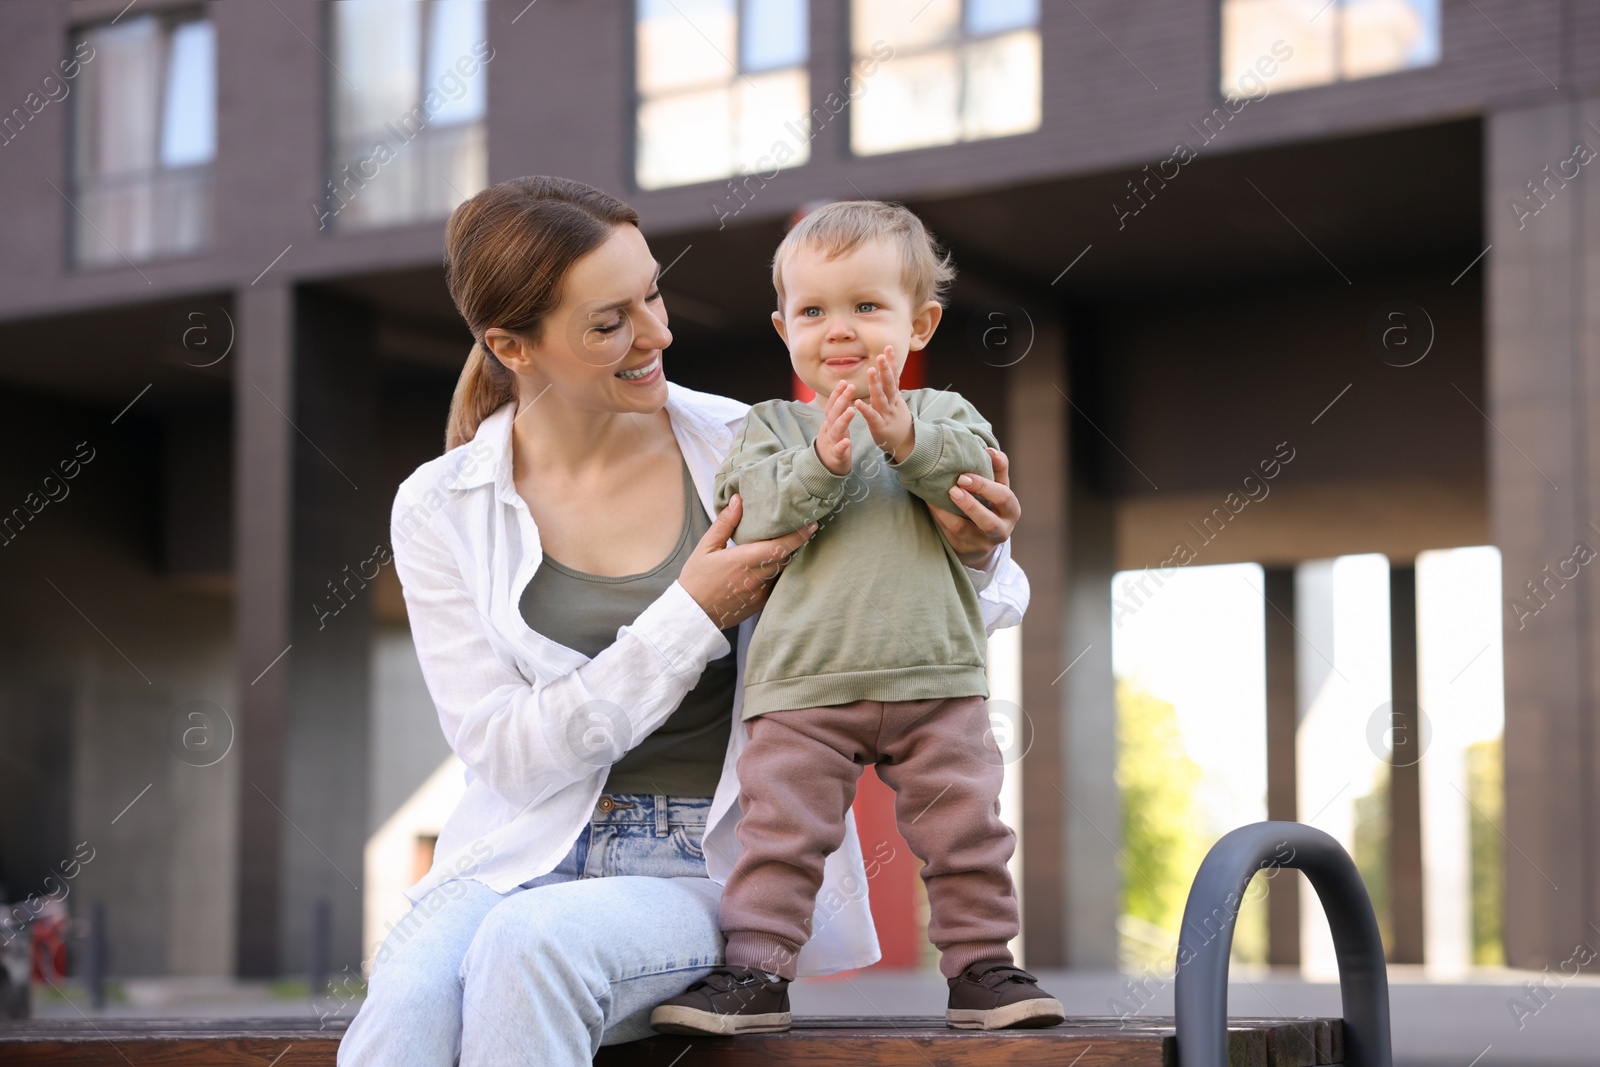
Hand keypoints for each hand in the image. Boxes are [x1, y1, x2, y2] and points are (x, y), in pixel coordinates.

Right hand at [679, 493, 818, 627]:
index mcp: (742, 561)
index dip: (797, 536)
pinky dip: (781, 573)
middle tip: (805, 526)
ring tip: (795, 542)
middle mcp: (755, 579)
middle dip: (797, 543)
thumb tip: (739, 500)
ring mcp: (759, 594)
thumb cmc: (696, 579)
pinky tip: (779, 564)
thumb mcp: (706, 547)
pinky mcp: (760, 604)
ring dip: (789, 558)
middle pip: (786, 558)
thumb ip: (725, 523)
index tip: (811, 524)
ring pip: (783, 572)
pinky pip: (777, 585)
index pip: (778, 547)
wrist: (692, 614)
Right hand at [813, 379, 856, 475]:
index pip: (832, 405)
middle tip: (851, 387)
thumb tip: (843, 393)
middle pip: (834, 413)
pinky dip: (841, 446)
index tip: (844, 381)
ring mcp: (832, 443)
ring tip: (852, 410)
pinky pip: (838, 451)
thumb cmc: (834, 444)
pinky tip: (847, 442)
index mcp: (830, 423)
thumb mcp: (835, 426)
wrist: (825, 468)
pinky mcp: (836, 457)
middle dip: (842, 400)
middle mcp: (829, 430)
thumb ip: (838, 412)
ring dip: (843, 419)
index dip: (837, 394)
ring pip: (836, 430)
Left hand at [853, 349, 913, 462]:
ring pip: (881, 398)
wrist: (905, 444)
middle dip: (885, 369)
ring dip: (875, 384)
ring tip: (870, 371)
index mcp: (894, 397)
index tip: (888, 347)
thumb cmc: (896, 420)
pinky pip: (873, 417)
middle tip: (880, 355)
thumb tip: (889, 368)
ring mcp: (887, 415)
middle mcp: (892, 403)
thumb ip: (891, 386)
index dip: (891, 363)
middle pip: (889, 384)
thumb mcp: (896, 401)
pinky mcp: (880, 427)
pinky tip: (858, 402)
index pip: (893, 376)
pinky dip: (866, 410)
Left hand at [924, 446, 1019, 568]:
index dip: (985, 486)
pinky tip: (930, 503)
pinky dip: (938, 517)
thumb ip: (997, 469)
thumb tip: (990, 450)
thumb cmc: (991, 504)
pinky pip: (948, 534)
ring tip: (936, 496)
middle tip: (953, 488)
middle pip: (988, 522)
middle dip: (970, 505)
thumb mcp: (999, 488)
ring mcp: (981, 543)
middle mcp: (1001, 531)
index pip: (1003, 497)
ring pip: (964, 530)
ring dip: (948, 512)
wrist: (983, 538)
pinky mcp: (964, 549)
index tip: (964, 475)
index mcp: (1011, 511)